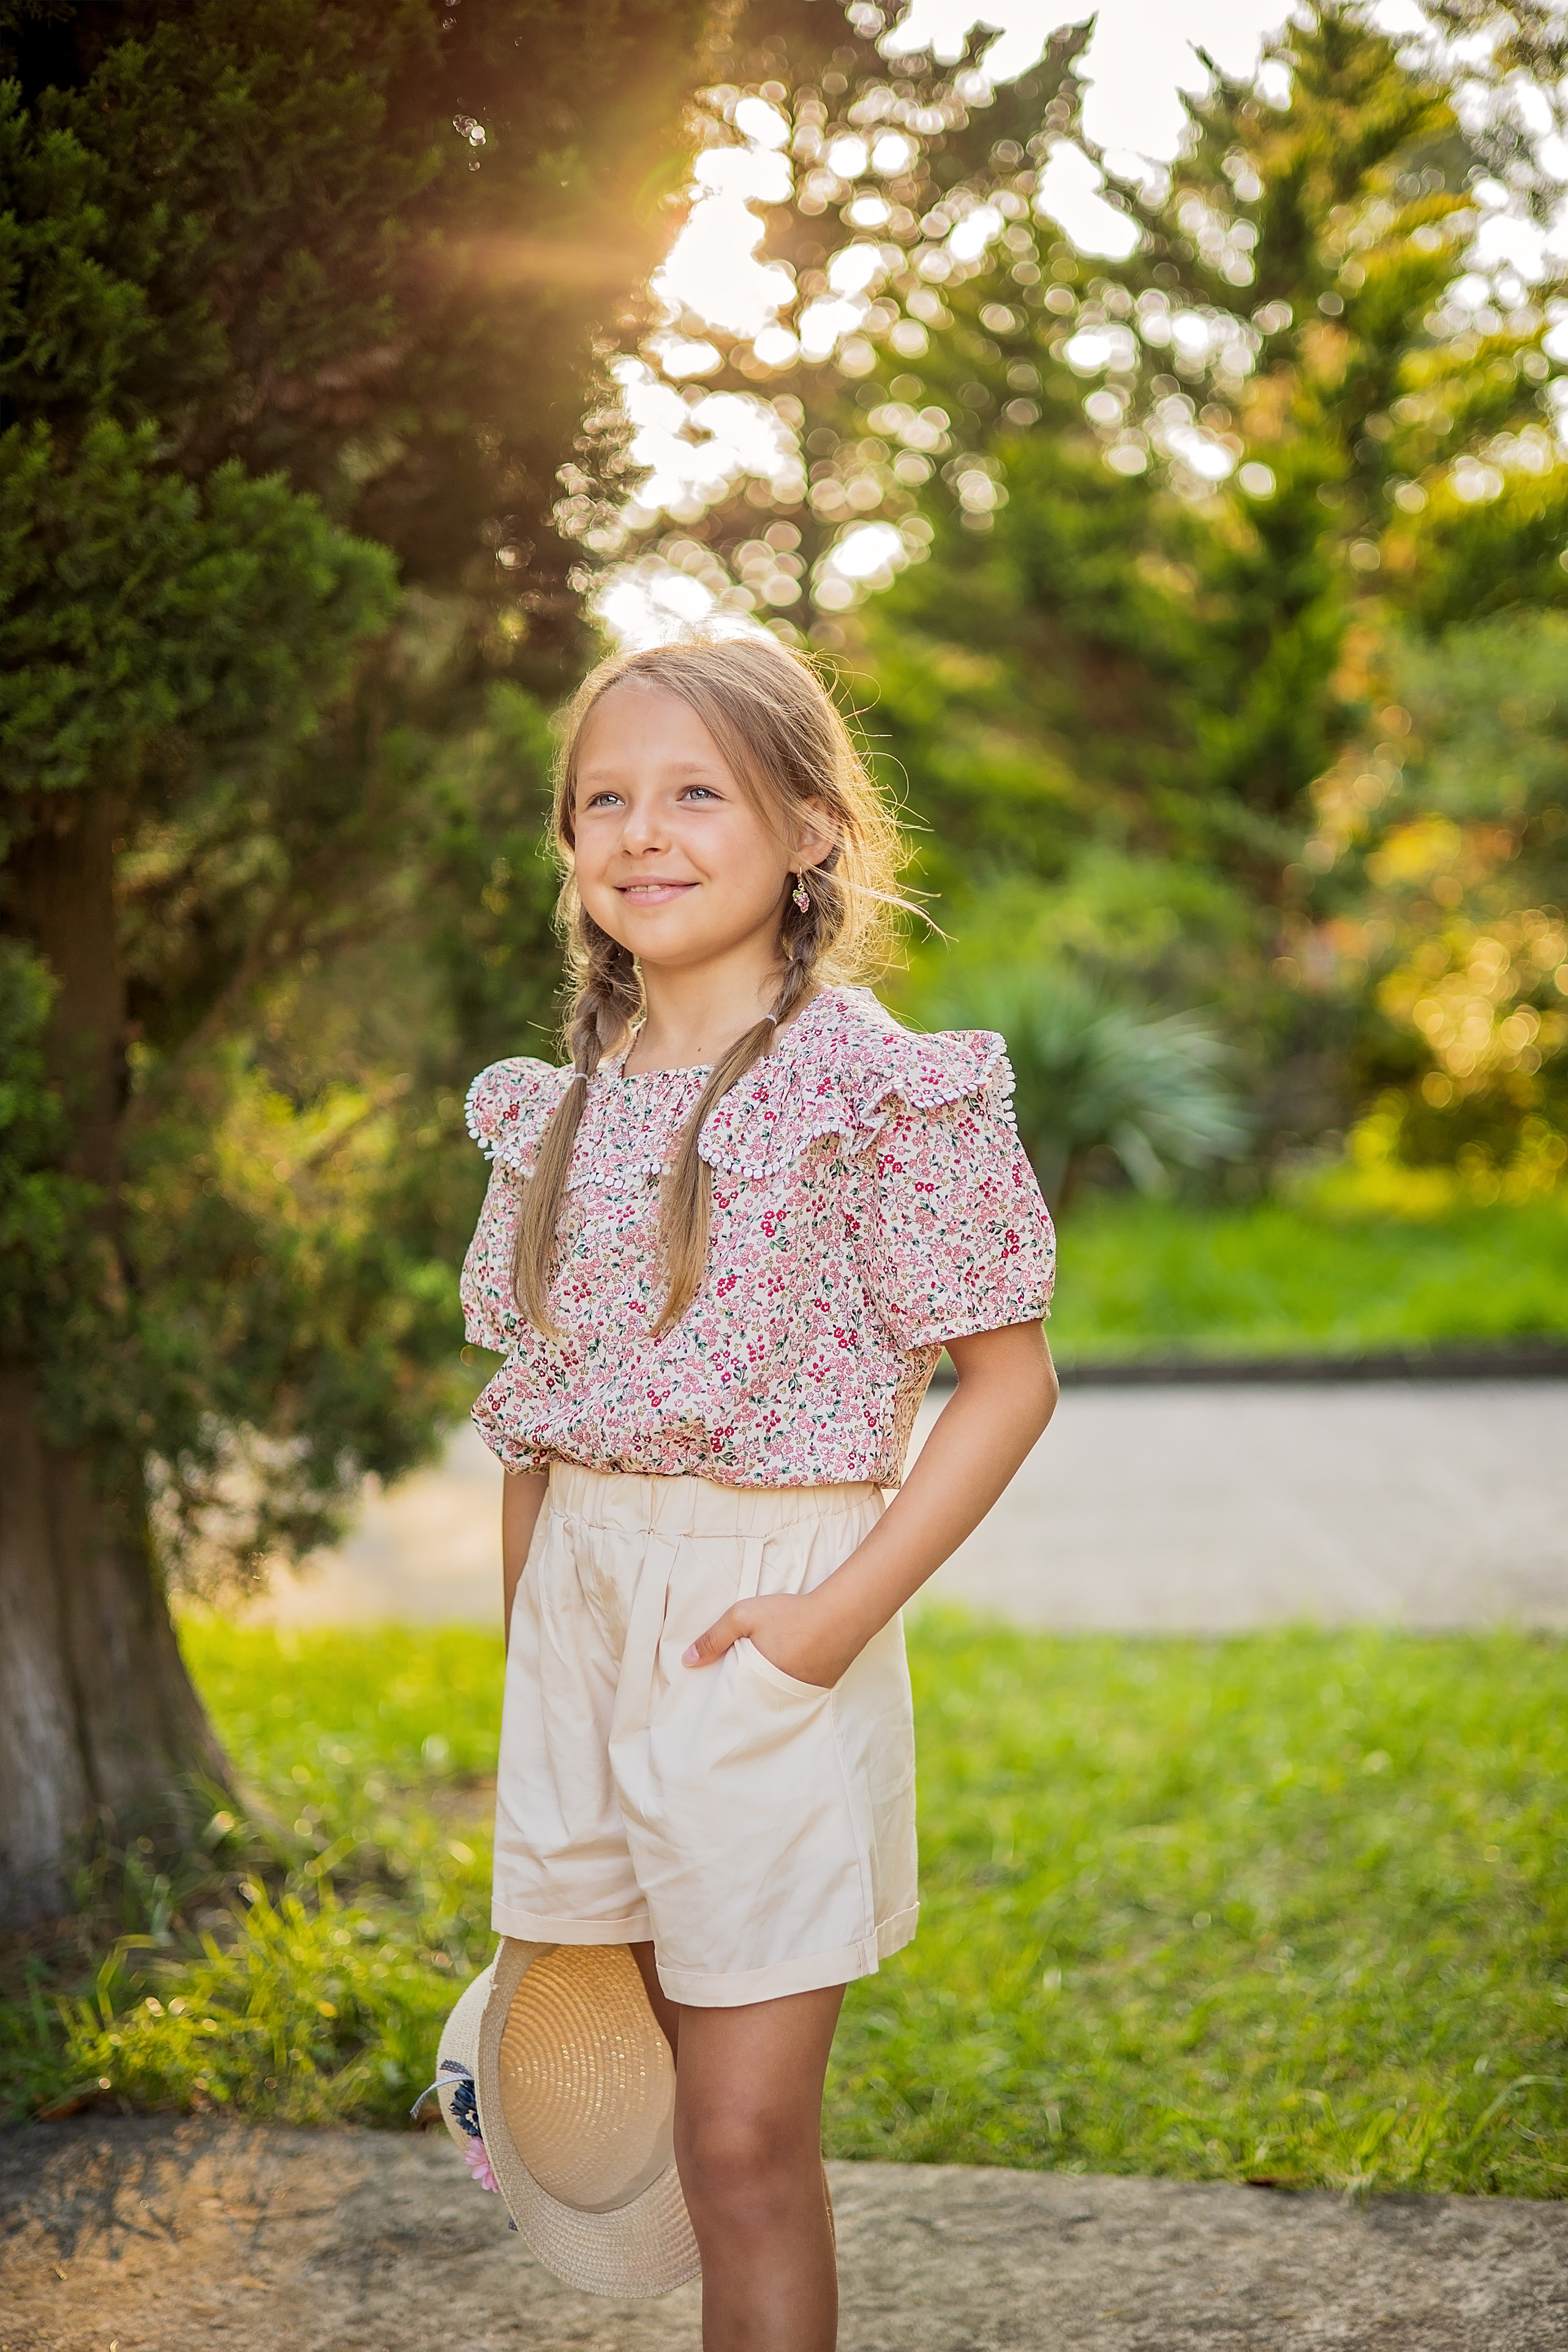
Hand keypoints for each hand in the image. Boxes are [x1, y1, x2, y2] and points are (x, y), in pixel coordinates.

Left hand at [682, 1587, 860, 1688]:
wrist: (842, 1614)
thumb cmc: (790, 1614)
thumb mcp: (744, 1616)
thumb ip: (714, 1638)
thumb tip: (687, 1660)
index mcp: (758, 1682)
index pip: (735, 1703)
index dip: (725, 1703)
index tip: (714, 1707)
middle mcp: (781, 1696)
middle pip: (756, 1705)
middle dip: (746, 1702)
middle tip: (736, 1697)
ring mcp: (804, 1695)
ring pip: (779, 1701)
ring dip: (769, 1695)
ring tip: (761, 1685)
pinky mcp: (822, 1688)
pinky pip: (800, 1694)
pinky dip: (792, 1687)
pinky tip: (790, 1672)